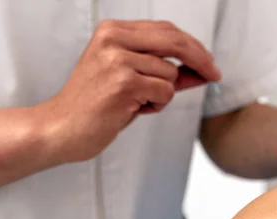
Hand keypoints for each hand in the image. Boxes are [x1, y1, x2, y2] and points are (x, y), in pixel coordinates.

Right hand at [37, 20, 220, 163]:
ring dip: (163, 94)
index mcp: (113, 31)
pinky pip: (165, 92)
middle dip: (201, 60)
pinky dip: (157, 105)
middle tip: (214, 75)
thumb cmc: (95, 106)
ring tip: (137, 103)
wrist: (62, 128)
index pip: (167, 30)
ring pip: (171, 73)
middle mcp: (113, 39)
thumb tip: (201, 70)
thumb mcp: (131, 79)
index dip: (194, 46)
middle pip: (175, 42)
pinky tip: (134, 109)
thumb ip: (164, 71)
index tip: (209, 62)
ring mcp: (118, 60)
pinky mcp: (124, 83)